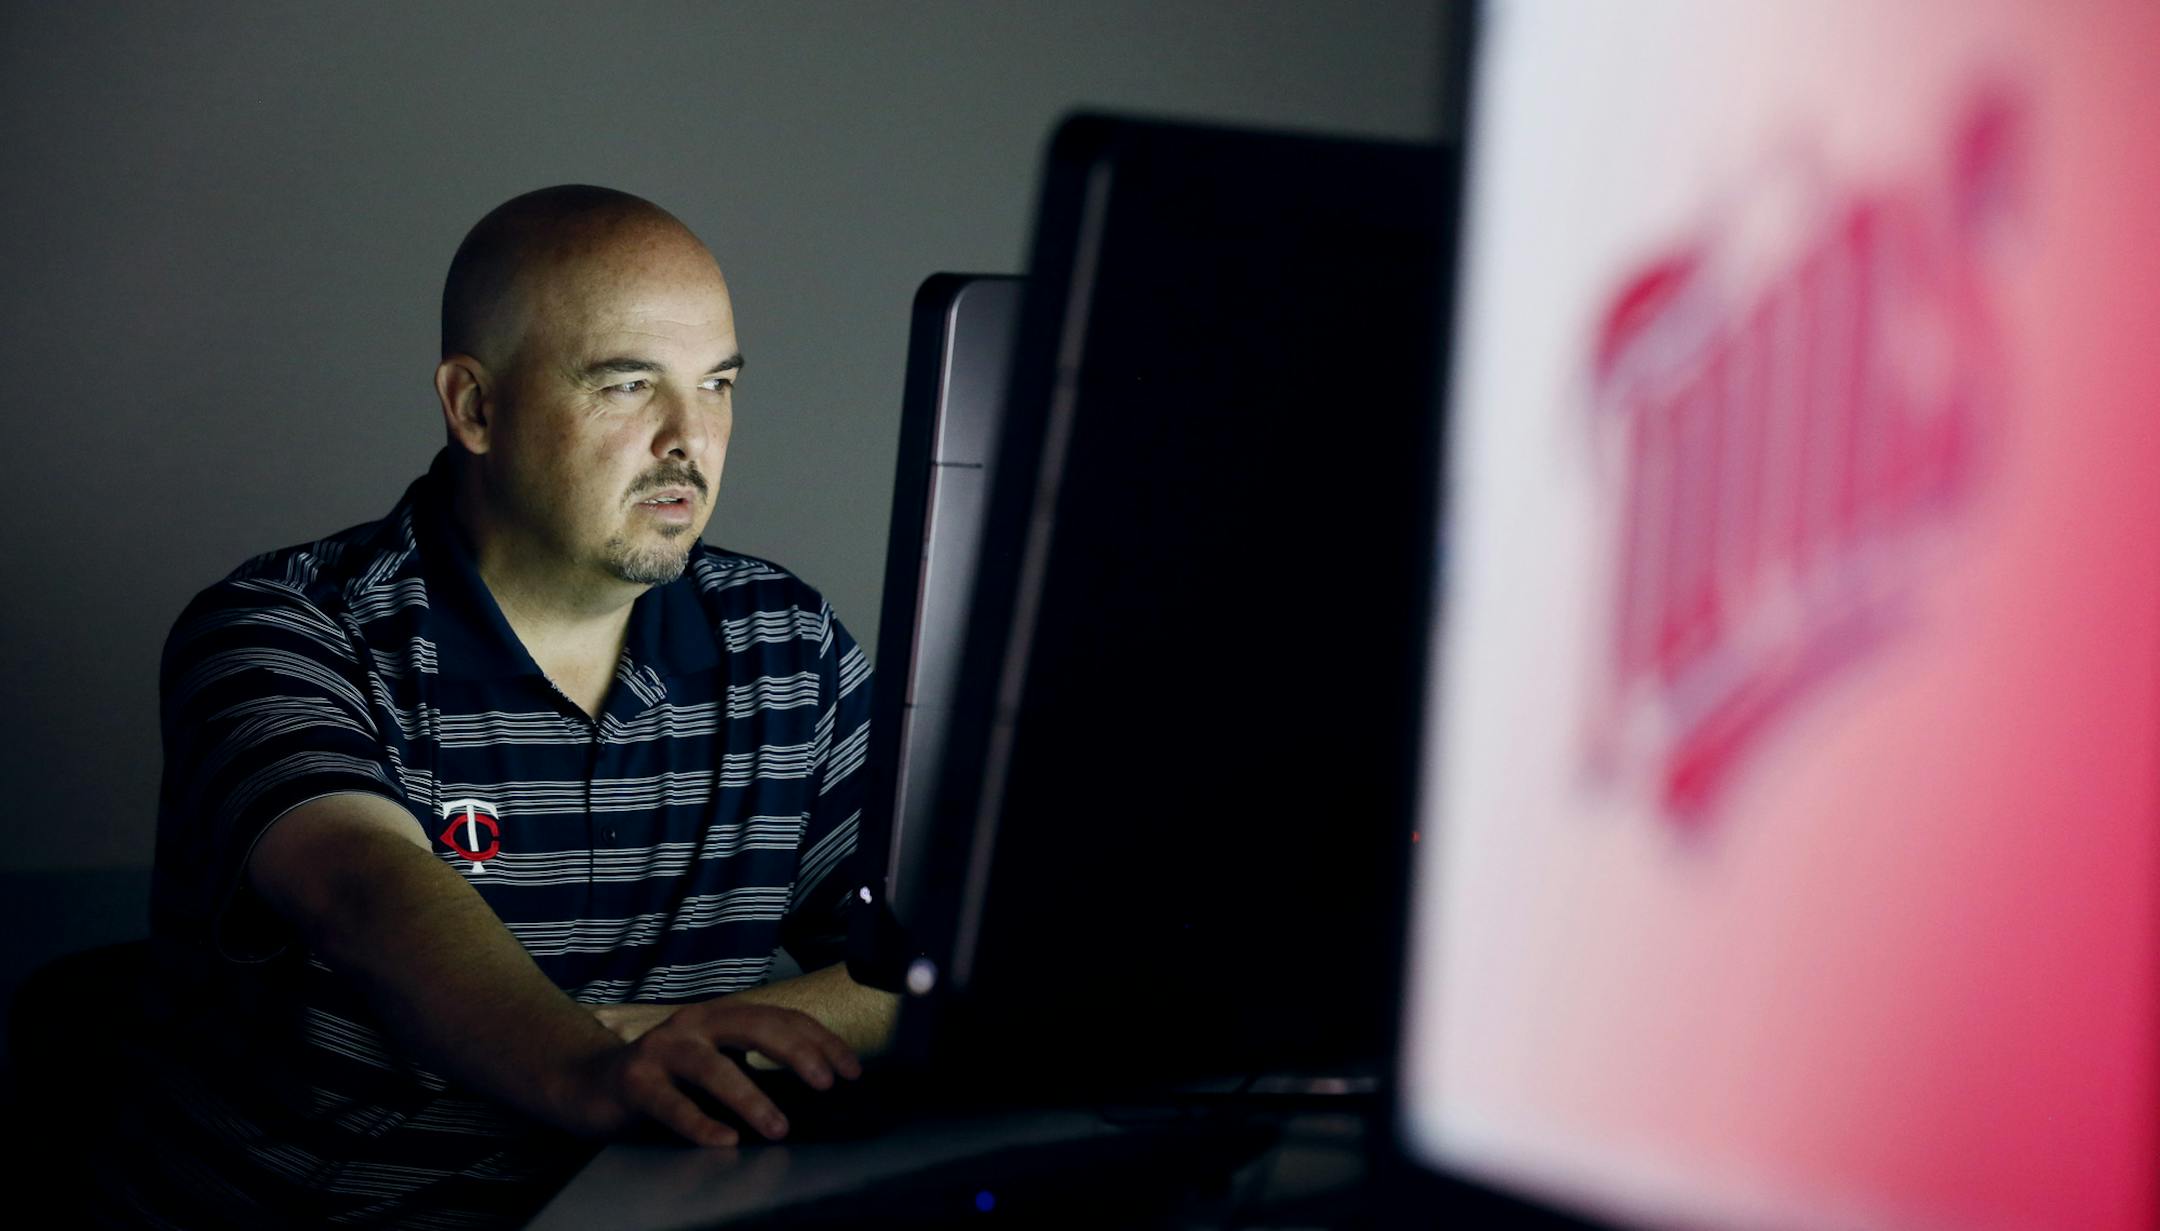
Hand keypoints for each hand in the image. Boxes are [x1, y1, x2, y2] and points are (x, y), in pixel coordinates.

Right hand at [570, 999, 862, 1146]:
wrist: (588, 1085)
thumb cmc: (664, 1079)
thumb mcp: (715, 1064)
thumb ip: (753, 1066)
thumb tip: (815, 1088)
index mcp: (722, 1017)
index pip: (783, 1019)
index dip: (821, 1042)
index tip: (851, 1071)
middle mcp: (695, 1023)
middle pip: (756, 1026)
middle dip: (797, 1053)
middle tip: (827, 1085)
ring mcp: (662, 1048)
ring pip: (714, 1067)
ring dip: (752, 1098)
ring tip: (779, 1127)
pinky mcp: (634, 1080)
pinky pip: (672, 1104)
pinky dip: (700, 1124)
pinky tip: (725, 1142)